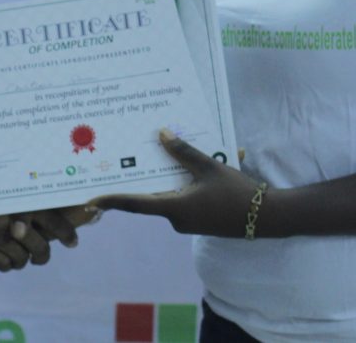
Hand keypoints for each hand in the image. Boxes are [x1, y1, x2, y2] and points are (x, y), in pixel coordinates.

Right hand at [0, 204, 100, 273]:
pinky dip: (1, 264)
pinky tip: (2, 259)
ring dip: (21, 260)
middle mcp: (10, 222)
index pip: (53, 221)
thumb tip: (31, 202)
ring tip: (25, 257)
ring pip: (17, 260)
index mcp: (19, 202)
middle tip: (44, 255)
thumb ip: (14, 193)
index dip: (66, 233)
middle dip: (43, 254)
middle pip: (38, 248)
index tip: (74, 242)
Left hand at [89, 130, 262, 237]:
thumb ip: (184, 152)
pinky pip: (181, 197)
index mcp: (174, 208)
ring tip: (164, 150)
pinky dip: (182, 182)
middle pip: (151, 194)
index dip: (112, 200)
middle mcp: (176, 218)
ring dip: (167, 175)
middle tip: (126, 154)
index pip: (135, 204)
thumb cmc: (236, 192)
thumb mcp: (210, 167)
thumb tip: (162, 134)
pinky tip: (192, 165)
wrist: (265, 217)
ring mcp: (187, 221)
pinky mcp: (197, 219)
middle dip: (143, 174)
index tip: (90, 199)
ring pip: (168, 194)